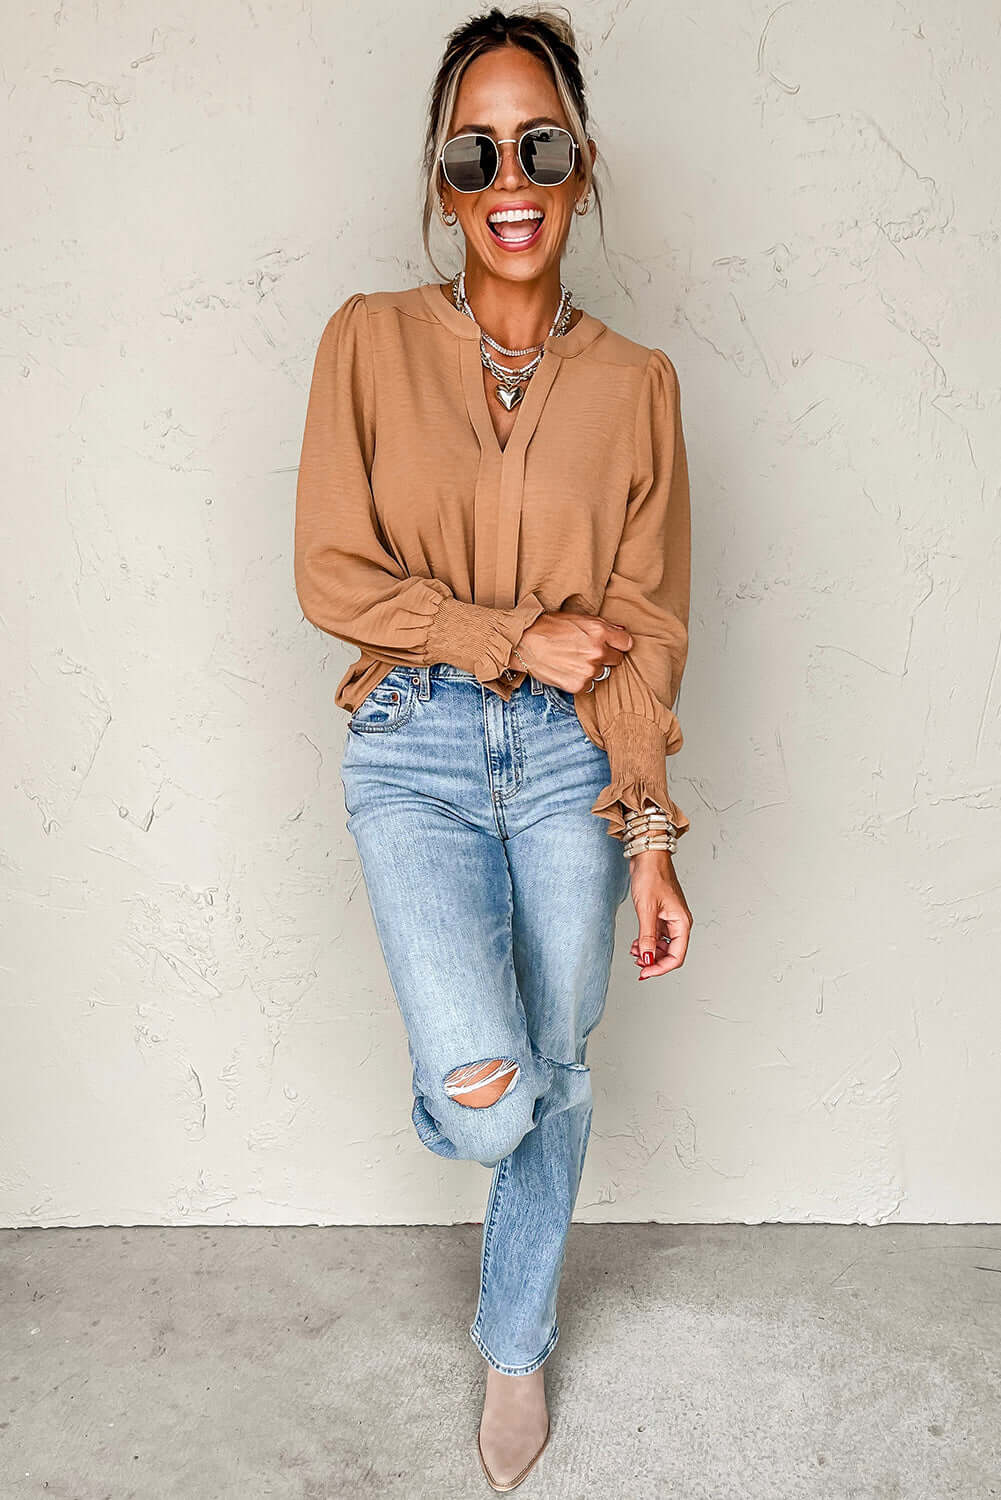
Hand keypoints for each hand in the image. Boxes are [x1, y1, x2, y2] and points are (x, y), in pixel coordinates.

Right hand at [515, 612, 632, 692]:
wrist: (524, 643)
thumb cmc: (548, 627)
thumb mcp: (578, 618)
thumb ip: (603, 626)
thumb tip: (622, 633)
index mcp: (599, 632)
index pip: (627, 644)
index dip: (618, 644)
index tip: (611, 645)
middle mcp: (597, 651)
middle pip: (617, 660)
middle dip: (605, 657)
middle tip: (586, 652)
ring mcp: (588, 670)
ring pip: (602, 674)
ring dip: (592, 669)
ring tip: (574, 661)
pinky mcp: (578, 685)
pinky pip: (589, 686)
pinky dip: (581, 680)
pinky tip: (568, 670)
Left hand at [627, 849, 692, 978]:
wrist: (647, 855)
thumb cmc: (651, 876)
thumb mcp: (646, 910)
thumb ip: (647, 937)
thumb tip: (648, 958)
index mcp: (681, 922)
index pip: (677, 956)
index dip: (660, 967)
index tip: (644, 972)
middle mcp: (678, 922)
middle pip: (670, 953)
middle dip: (654, 960)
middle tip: (636, 961)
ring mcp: (669, 918)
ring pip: (662, 945)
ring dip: (649, 951)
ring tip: (634, 951)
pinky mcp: (660, 914)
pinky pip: (656, 935)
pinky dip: (646, 941)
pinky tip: (635, 943)